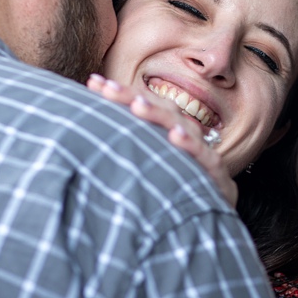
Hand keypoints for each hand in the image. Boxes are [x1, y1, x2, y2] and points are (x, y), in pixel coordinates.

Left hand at [87, 75, 236, 204]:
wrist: (210, 215)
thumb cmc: (175, 188)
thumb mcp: (147, 166)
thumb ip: (125, 148)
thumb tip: (84, 133)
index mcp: (166, 131)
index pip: (143, 105)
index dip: (120, 93)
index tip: (93, 82)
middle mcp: (184, 135)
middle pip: (160, 109)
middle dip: (132, 97)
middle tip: (107, 88)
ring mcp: (200, 151)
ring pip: (180, 126)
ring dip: (159, 114)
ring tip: (136, 106)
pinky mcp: (214, 170)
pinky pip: (204, 154)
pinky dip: (189, 144)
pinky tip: (175, 136)